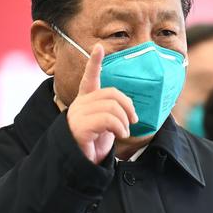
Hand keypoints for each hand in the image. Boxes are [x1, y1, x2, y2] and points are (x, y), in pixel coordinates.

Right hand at [67, 44, 137, 163]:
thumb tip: (130, 109)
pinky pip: (107, 119)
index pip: (89, 78)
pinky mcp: (79, 127)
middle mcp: (79, 105)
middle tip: (134, 120)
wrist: (81, 165)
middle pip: (111, 94)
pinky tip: (120, 135)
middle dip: (128, 106)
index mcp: (85, 101)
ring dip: (124, 121)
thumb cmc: (94, 145)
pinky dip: (120, 127)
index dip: (94, 62)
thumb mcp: (106, 125)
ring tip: (124, 132)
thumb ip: (113, 112)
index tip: (99, 47)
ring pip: (111, 106)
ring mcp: (78, 115)